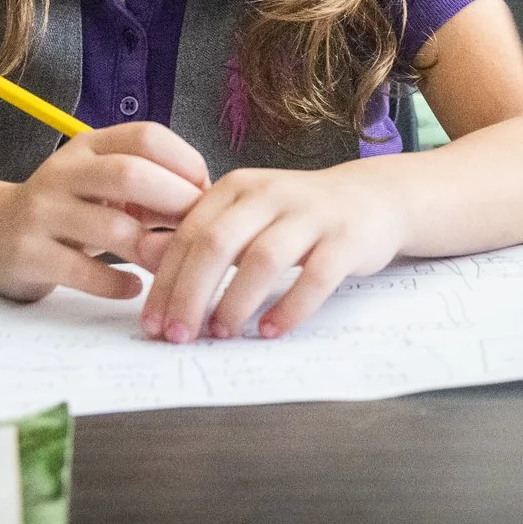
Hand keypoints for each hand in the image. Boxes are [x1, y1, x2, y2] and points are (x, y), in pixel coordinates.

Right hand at [0, 123, 207, 303]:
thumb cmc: (64, 208)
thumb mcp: (97, 181)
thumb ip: (145, 185)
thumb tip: (208, 204)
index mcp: (87, 145)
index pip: (146, 136)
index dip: (185, 162)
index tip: (205, 192)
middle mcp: (63, 172)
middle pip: (130, 174)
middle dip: (174, 200)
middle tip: (198, 228)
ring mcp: (43, 212)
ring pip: (110, 227)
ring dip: (153, 249)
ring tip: (172, 263)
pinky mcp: (29, 254)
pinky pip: (84, 271)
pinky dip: (117, 284)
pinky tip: (134, 288)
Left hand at [134, 166, 407, 342]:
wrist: (370, 199)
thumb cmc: (296, 217)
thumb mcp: (246, 216)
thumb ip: (205, 238)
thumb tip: (152, 272)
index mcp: (236, 188)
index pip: (189, 234)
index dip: (166, 281)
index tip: (152, 322)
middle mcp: (269, 194)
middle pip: (217, 244)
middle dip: (191, 295)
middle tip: (178, 336)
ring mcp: (310, 215)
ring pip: (263, 259)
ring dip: (236, 302)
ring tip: (221, 335)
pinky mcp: (346, 239)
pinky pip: (315, 277)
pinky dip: (289, 308)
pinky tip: (270, 331)